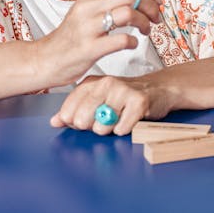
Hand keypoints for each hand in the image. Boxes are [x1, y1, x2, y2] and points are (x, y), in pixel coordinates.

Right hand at [35, 0, 160, 88]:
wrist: (45, 59)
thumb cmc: (71, 37)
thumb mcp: (85, 10)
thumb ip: (107, 0)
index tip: (155, 1)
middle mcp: (88, 7)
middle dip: (150, 6)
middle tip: (155, 18)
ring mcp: (88, 27)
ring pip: (128, 14)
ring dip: (144, 22)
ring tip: (146, 31)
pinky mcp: (89, 48)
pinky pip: (121, 40)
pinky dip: (133, 42)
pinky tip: (132, 44)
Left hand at [50, 71, 174, 135]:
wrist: (159, 89)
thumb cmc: (126, 97)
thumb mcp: (98, 99)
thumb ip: (75, 110)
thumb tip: (54, 121)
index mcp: (92, 82)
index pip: (69, 108)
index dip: (72, 121)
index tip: (80, 122)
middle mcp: (106, 83)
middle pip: (83, 118)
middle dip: (91, 128)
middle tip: (102, 122)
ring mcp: (123, 91)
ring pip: (102, 126)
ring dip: (109, 130)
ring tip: (118, 120)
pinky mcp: (139, 101)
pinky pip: (122, 128)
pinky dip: (124, 130)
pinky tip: (130, 121)